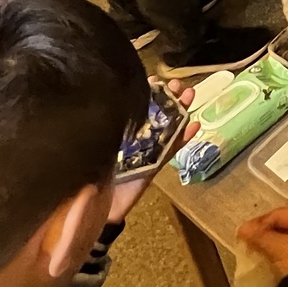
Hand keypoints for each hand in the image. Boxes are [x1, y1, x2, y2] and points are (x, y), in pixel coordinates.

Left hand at [108, 80, 197, 222]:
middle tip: (177, 85)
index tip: (154, 79)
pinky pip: (172, 149)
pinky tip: (194, 125)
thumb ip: (98, 136)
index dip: (147, 92)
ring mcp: (148, 150)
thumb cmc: (92, 179)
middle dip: (168, 97)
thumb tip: (96, 109)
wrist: (100, 208)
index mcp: (120, 131)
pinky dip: (184, 137)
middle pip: (157, 113)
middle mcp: (136, 138)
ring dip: (181, 110)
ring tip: (190, 95)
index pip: (136, 107)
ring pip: (169, 126)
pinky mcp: (156, 164)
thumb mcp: (94, 150)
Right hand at [238, 206, 287, 276]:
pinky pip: (285, 244)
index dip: (260, 222)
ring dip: (266, 238)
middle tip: (246, 236)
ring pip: (282, 234)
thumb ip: (260, 236)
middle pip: (281, 222)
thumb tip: (241, 228)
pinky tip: (261, 251)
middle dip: (262, 230)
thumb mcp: (278, 246)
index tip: (244, 231)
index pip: (279, 214)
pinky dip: (273, 246)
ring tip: (251, 244)